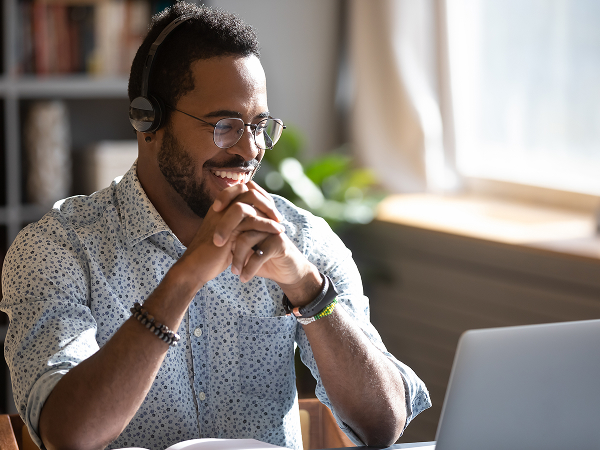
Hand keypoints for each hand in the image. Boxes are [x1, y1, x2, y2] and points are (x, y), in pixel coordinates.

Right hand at [174, 182, 284, 287]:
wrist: (196, 269)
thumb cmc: (212, 255)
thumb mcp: (229, 237)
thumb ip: (239, 226)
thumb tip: (257, 221)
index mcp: (219, 207)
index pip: (241, 189)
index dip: (258, 196)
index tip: (271, 210)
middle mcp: (220, 207)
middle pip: (246, 190)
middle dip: (265, 201)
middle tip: (278, 216)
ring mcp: (222, 215)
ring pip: (249, 201)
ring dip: (269, 211)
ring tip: (280, 225)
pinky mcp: (226, 228)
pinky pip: (251, 219)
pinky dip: (267, 224)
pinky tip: (277, 232)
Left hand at [212, 182, 319, 297]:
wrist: (286, 271)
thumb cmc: (262, 257)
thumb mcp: (245, 245)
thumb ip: (233, 234)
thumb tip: (208, 229)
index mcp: (256, 213)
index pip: (240, 194)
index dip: (226, 196)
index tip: (213, 210)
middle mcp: (264, 218)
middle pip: (242, 213)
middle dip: (225, 228)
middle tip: (217, 243)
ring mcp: (272, 230)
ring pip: (247, 238)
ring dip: (237, 257)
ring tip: (233, 272)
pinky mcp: (279, 244)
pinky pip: (259, 254)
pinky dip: (249, 268)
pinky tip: (243, 278)